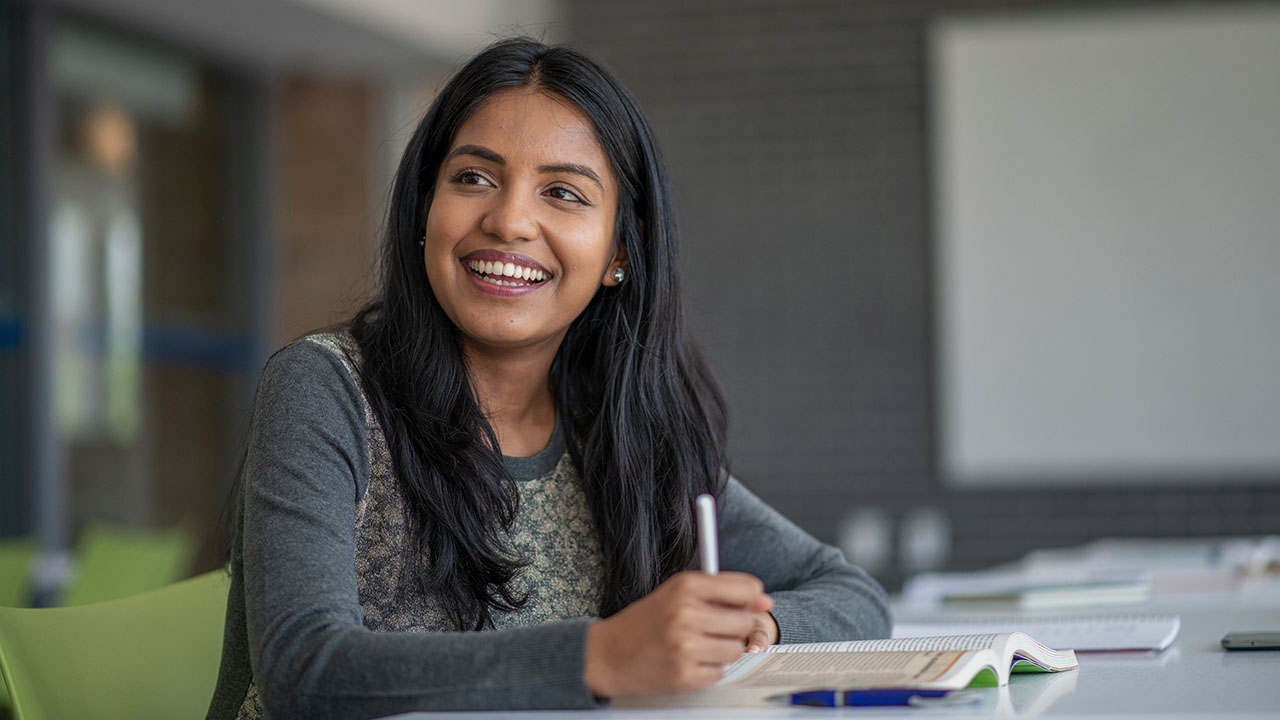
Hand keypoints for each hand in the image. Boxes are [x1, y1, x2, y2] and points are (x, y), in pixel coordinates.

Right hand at [584, 571, 771, 697]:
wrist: (607, 655)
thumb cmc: (644, 622)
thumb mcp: (678, 594)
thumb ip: (721, 592)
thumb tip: (765, 600)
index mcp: (686, 586)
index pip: (746, 588)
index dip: (750, 600)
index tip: (743, 606)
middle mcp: (686, 613)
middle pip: (745, 622)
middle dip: (734, 628)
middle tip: (710, 629)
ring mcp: (685, 646)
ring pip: (736, 650)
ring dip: (722, 650)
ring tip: (696, 646)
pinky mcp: (685, 675)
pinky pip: (720, 672)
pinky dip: (708, 669)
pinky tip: (687, 661)